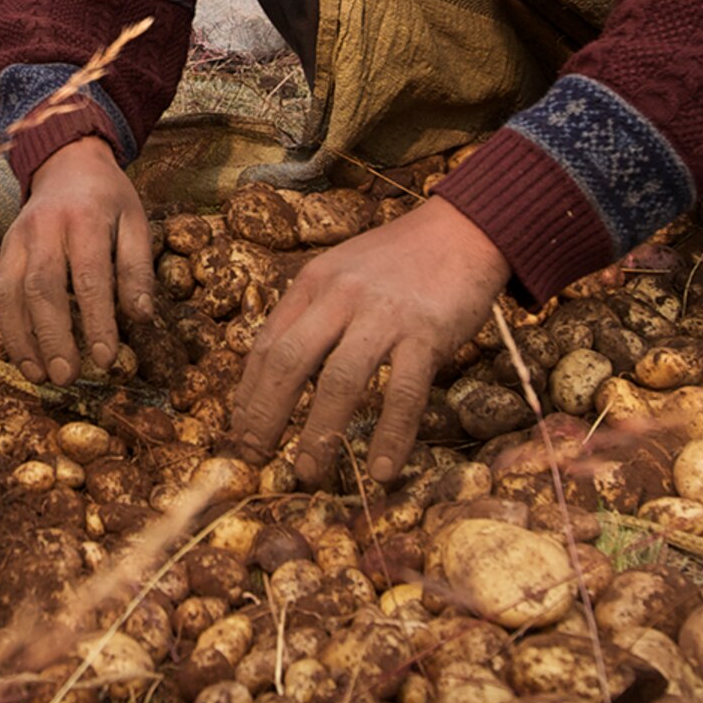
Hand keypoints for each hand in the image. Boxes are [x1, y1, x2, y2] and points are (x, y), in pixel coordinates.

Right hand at [0, 134, 151, 385]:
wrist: (67, 163)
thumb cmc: (107, 200)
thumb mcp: (135, 222)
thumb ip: (137, 268)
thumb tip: (140, 317)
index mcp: (85, 219)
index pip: (90, 277)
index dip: (97, 321)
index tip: (106, 359)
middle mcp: (45, 228)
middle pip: (43, 288)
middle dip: (53, 337)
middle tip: (67, 376)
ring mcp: (17, 238)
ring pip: (10, 292)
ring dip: (21, 339)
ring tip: (39, 376)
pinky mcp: (3, 249)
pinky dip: (5, 327)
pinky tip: (22, 356)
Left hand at [228, 198, 509, 486]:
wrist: (463, 230)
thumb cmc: (399, 259)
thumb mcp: (341, 271)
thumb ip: (313, 312)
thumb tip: (280, 369)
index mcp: (313, 282)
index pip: (267, 343)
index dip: (248, 392)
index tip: (238, 430)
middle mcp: (340, 296)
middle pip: (289, 362)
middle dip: (265, 415)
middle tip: (253, 457)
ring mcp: (383, 315)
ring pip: (339, 382)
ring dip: (319, 434)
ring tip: (307, 473)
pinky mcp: (426, 333)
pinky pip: (402, 393)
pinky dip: (390, 436)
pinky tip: (382, 471)